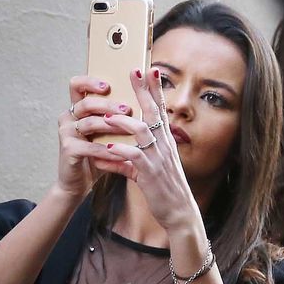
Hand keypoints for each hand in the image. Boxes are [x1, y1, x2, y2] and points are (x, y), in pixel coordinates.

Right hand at [58, 74, 134, 199]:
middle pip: (86, 103)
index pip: (77, 85)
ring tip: (129, 129)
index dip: (90, 82)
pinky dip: (108, 150)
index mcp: (77, 109)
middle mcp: (68, 117)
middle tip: (127, 109)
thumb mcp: (106, 132)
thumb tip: (144, 97)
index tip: (108, 86)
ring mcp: (66, 133)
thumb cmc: (97, 153)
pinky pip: (90, 147)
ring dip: (111, 126)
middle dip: (108, 105)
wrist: (80, 182)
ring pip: (89, 123)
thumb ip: (116, 115)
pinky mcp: (68, 149)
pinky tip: (122, 153)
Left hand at [85, 68, 200, 232]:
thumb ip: (128, 161)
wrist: (178, 213)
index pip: (160, 110)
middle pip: (153, 112)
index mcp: (165, 142)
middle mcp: (164, 146)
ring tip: (107, 116)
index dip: (155, 90)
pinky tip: (105, 150)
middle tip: (134, 71)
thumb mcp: (147, 172)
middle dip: (143, 91)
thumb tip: (109, 155)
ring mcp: (158, 159)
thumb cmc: (163, 191)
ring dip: (123, 122)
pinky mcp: (151, 174)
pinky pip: (134, 158)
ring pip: (142, 132)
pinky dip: (119, 153)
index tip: (150, 70)